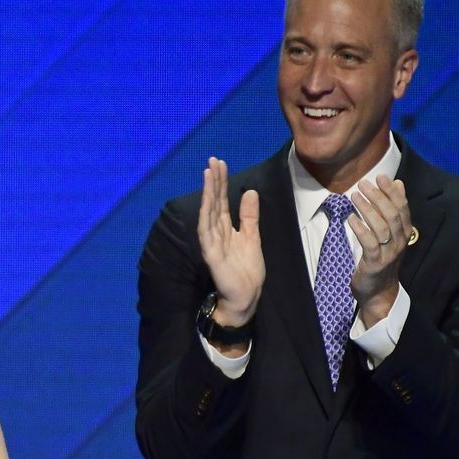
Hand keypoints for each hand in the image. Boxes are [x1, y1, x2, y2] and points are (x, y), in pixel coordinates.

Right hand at [198, 157, 263, 326]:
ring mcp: (212, 243)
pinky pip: (206, 232)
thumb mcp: (252, 237)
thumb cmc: (247, 271)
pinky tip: (207, 202)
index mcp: (225, 228)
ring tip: (209, 174)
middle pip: (213, 202)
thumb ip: (249, 216)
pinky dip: (206, 216)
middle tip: (213, 161)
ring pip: (208, 213)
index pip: (221, 201)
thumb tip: (250, 192)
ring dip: (208, 194)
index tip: (221, 164)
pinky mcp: (211, 254)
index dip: (221, 183)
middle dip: (213, 182)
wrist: (246, 297)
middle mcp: (216, 233)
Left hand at [348, 175, 412, 324]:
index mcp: (405, 233)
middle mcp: (400, 242)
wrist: (379, 292)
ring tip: (354, 195)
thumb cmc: (382, 259)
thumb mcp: (390, 234)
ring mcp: (388, 253)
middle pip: (392, 215)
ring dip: (367, 209)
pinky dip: (360, 229)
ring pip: (381, 227)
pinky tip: (350, 218)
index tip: (380, 177)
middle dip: (378, 196)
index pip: (402, 208)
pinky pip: (369, 243)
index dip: (392, 192)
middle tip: (363, 183)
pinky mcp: (375, 263)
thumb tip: (398, 183)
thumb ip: (393, 210)